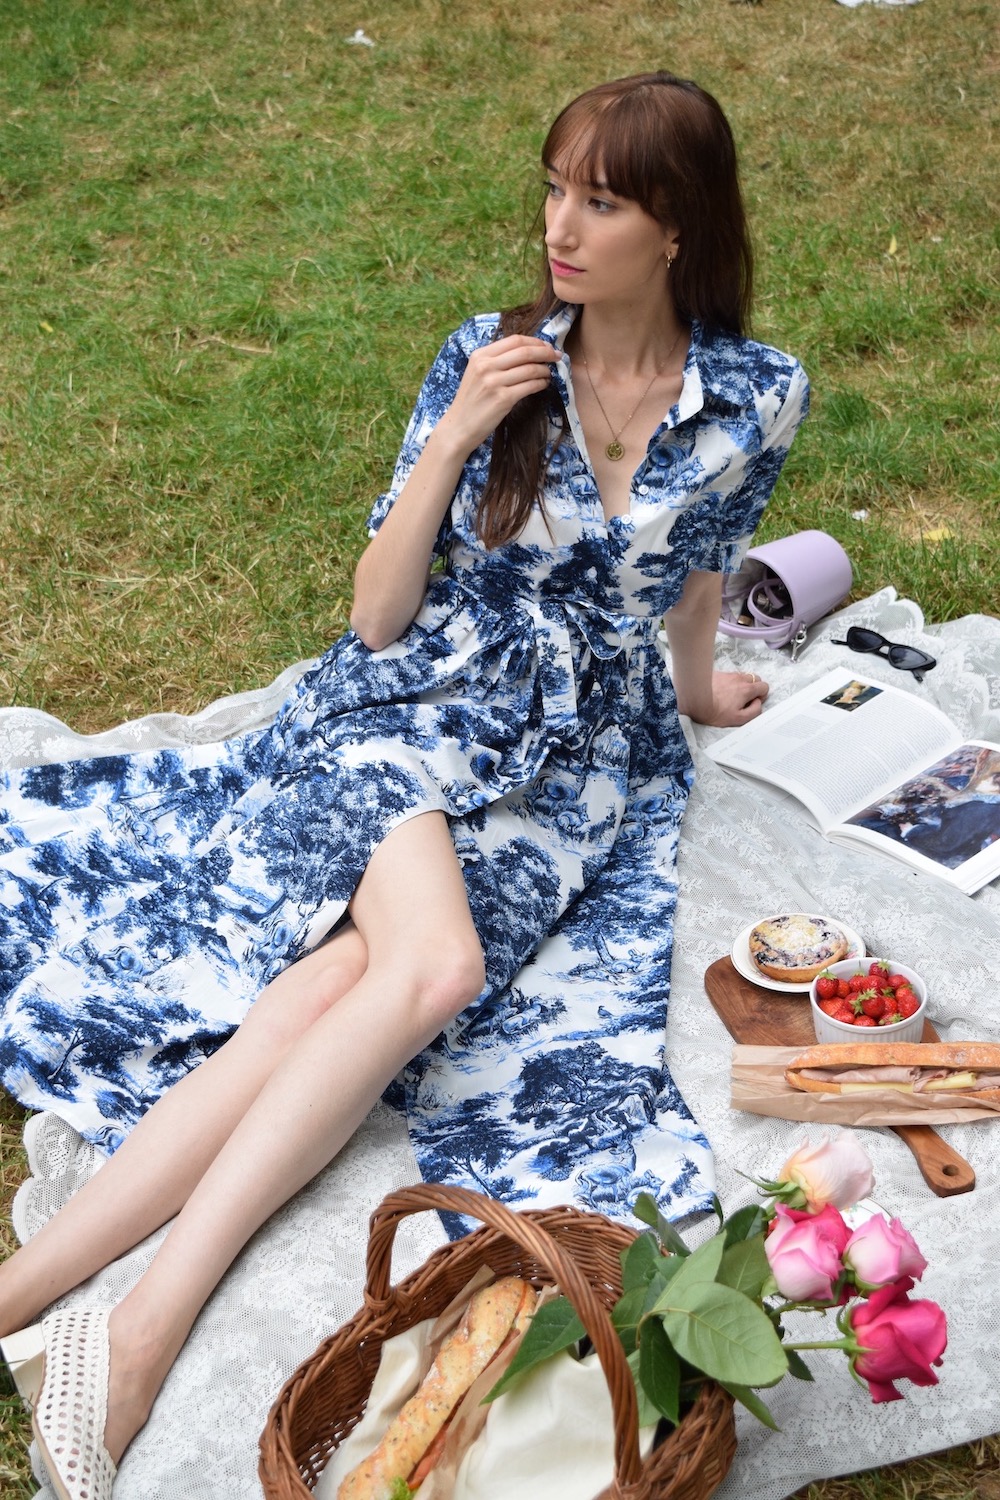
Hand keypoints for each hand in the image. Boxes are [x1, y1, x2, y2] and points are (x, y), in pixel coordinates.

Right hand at [435, 335, 556, 453]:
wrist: (459, 426)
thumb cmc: (471, 401)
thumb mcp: (477, 373)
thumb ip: (496, 360)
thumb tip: (527, 351)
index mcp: (480, 355)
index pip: (514, 340)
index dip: (535, 341)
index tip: (546, 346)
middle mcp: (486, 366)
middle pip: (525, 351)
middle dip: (545, 352)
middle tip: (557, 356)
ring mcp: (494, 383)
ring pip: (530, 369)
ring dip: (545, 370)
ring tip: (549, 373)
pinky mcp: (503, 399)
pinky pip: (530, 386)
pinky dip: (541, 383)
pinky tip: (544, 384)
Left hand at [694, 670, 769, 727]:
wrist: (693, 699)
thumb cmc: (715, 712)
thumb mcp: (738, 718)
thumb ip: (754, 711)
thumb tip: (758, 702)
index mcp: (747, 689)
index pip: (764, 686)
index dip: (761, 695)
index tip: (751, 702)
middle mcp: (739, 678)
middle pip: (754, 678)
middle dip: (752, 688)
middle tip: (742, 699)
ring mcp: (728, 674)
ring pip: (741, 676)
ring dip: (740, 684)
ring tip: (729, 696)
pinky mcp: (717, 673)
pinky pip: (728, 676)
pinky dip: (728, 682)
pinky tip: (718, 691)